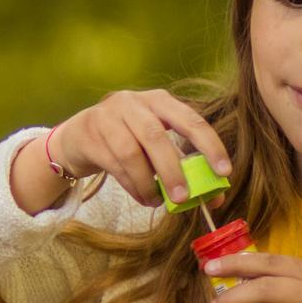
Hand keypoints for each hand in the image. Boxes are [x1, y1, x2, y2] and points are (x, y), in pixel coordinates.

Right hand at [37, 87, 226, 210]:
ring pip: (131, 153)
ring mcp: (107, 117)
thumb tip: (215, 198)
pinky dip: (132, 186)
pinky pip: (114, 166)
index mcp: (158, 100)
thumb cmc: (127, 140)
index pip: (190, 119)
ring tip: (157, 202)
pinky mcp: (89, 136)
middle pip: (155, 136)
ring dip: (147, 183)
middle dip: (172, 170)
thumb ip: (183, 164)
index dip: (209, 145)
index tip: (223, 172)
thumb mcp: (156, 144)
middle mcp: (132, 103)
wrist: (78, 137)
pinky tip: (143, 198)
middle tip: (183, 198)